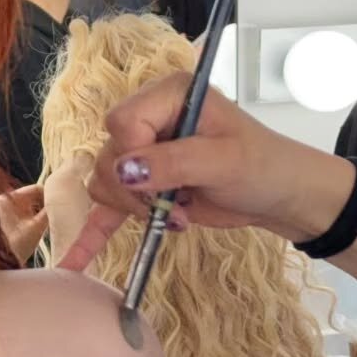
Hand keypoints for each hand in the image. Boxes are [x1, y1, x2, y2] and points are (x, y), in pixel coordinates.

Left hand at [0, 156, 95, 266]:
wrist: (6, 260)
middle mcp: (8, 197)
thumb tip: (63, 200)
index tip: (63, 202)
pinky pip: (33, 207)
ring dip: (46, 207)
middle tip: (62, 209)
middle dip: (48, 201)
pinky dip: (41, 212)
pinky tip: (49, 219)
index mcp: (9, 197)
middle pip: (36, 194)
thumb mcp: (36, 227)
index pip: (36, 188)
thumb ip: (49, 212)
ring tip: (57, 215)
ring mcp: (12, 205)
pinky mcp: (17, 213)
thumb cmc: (18, 244)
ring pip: (36, 201)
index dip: (51, 194)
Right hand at [66, 74, 344, 266]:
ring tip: (175, 217)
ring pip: (106, 181)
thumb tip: (125, 171)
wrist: (280, 194)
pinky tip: (75, 261)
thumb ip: (174, 163)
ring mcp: (142, 152)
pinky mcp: (141, 186)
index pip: (124, 122)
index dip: (136, 156)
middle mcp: (149, 118)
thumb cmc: (263, 166)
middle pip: (110, 154)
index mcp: (168, 96)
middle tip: (176, 208)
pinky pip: (107, 208)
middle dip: (137, 190)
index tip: (166, 182)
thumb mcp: (225, 161)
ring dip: (134, 208)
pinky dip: (93, 233)